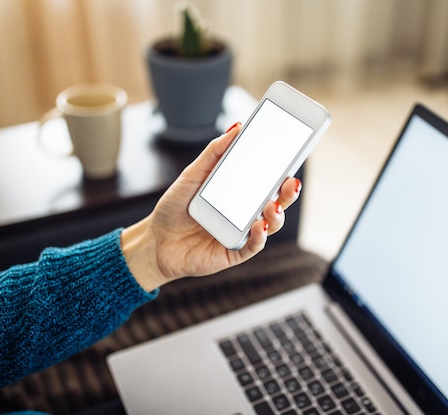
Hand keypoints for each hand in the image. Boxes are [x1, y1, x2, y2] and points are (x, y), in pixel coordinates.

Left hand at [121, 123, 301, 291]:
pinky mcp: (234, 253)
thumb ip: (214, 153)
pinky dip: (259, 236)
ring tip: (271, 204)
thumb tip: (237, 128)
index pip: (268, 181)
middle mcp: (245, 214)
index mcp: (240, 194)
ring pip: (270, 225)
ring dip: (276, 215)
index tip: (293, 156)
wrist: (154, 241)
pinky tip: (259, 225)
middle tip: (292, 182)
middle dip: (288, 193)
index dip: (283, 171)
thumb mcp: (192, 175)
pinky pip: (253, 246)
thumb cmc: (174, 208)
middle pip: (276, 202)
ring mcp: (241, 234)